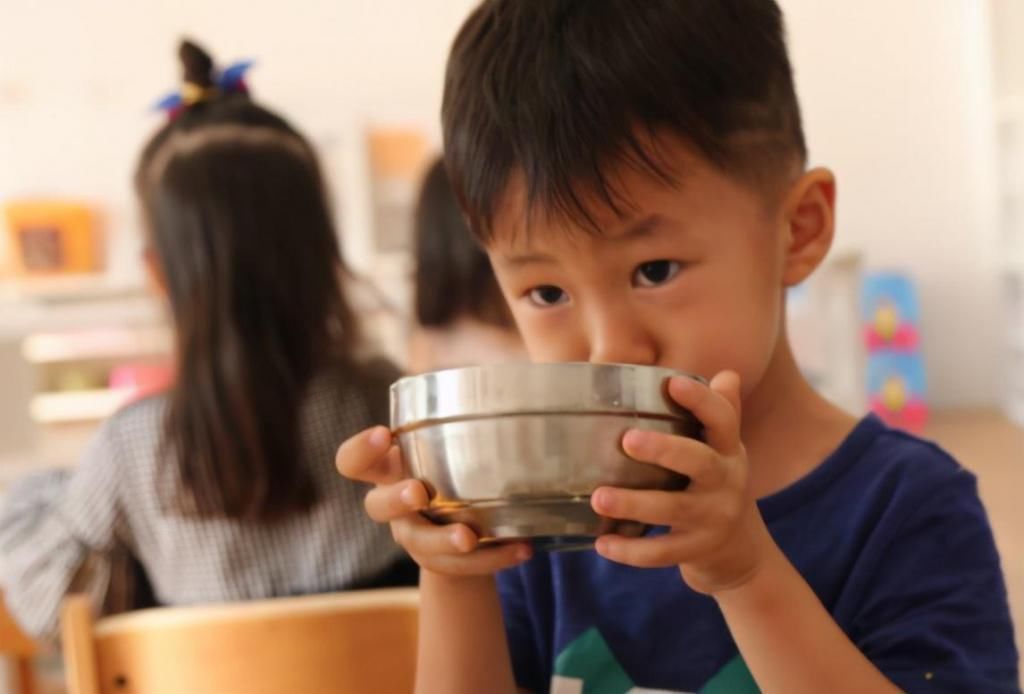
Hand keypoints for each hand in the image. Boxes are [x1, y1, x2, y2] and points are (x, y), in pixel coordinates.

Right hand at [336, 426, 532, 575]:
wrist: (466, 529)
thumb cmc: (456, 465)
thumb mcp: (454, 441)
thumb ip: (471, 415)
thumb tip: (519, 381)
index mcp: (389, 469)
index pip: (352, 461)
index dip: (360, 450)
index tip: (384, 433)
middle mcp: (394, 506)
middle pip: (376, 507)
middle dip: (396, 500)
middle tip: (419, 492)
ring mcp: (415, 537)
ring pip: (419, 544)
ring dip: (444, 539)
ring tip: (470, 535)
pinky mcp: (443, 563)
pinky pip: (463, 568)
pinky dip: (494, 558)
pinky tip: (522, 547)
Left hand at [589, 371, 774, 594]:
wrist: (740, 552)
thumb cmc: (716, 485)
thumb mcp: (723, 452)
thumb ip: (720, 414)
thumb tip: (727, 373)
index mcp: (728, 451)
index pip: (723, 420)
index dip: (701, 400)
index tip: (672, 382)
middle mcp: (726, 482)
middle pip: (700, 463)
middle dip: (665, 450)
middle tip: (626, 440)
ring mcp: (713, 519)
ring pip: (674, 510)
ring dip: (634, 504)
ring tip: (598, 498)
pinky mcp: (697, 550)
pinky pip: (663, 552)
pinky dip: (631, 552)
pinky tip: (601, 544)